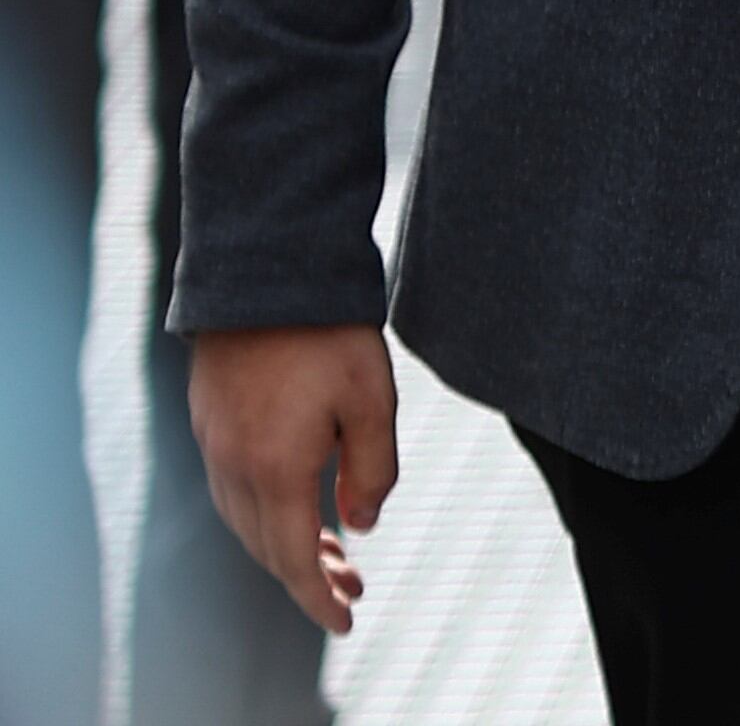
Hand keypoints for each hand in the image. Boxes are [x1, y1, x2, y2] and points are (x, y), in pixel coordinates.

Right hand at [189, 324, 397, 633]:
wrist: (264, 274)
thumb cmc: (328, 332)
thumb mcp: (372, 399)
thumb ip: (372, 469)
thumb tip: (360, 525)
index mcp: (275, 469)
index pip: (292, 559)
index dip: (317, 598)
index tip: (345, 621)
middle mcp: (234, 467)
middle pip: (266, 547)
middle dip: (307, 576)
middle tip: (353, 588)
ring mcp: (215, 445)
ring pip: (246, 521)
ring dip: (285, 545)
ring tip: (333, 553)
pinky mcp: (210, 423)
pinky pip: (233, 491)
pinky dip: (264, 514)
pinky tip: (296, 505)